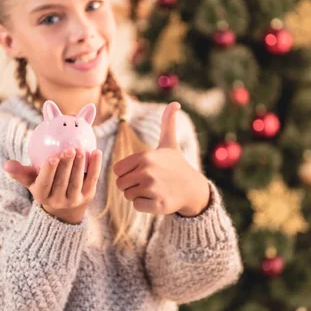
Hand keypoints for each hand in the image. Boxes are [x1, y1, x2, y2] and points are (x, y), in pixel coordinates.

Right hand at [4, 147, 102, 223]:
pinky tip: (96, 152)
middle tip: (69, 148)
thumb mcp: (31, 180)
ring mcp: (74, 200)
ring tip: (80, 148)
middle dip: (66, 166)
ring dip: (79, 164)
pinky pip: (92, 180)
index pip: (44, 183)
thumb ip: (20, 171)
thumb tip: (6, 164)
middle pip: (62, 182)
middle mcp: (57, 201)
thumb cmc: (44, 184)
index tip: (52, 157)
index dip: (49, 171)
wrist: (65, 206)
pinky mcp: (88, 196)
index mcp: (41, 195)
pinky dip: (95, 166)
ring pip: (77, 181)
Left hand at [113, 102, 209, 216]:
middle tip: (147, 183)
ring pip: (128, 196)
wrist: (193, 188)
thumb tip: (175, 103)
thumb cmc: (176, 165)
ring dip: (138, 195)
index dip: (126, 173)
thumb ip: (167, 123)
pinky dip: (145, 205)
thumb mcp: (169, 143)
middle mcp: (147, 172)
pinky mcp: (157, 205)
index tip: (139, 172)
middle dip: (130, 186)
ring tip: (153, 190)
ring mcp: (153, 189)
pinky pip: (137, 207)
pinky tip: (157, 199)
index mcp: (144, 156)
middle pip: (120, 184)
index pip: (117, 170)